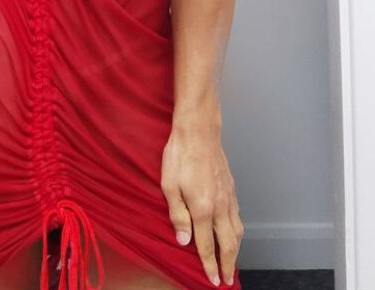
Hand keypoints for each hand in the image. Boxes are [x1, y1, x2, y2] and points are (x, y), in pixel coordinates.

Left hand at [161, 121, 243, 286]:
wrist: (199, 130)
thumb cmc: (180, 155)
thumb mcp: (169, 185)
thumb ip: (177, 215)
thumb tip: (184, 241)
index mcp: (202, 208)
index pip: (207, 245)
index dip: (209, 265)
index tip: (212, 281)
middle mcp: (220, 206)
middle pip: (228, 244)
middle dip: (227, 265)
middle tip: (226, 280)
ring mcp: (229, 197)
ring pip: (237, 231)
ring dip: (236, 251)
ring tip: (232, 262)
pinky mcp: (232, 188)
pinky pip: (238, 216)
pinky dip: (238, 232)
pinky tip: (234, 233)